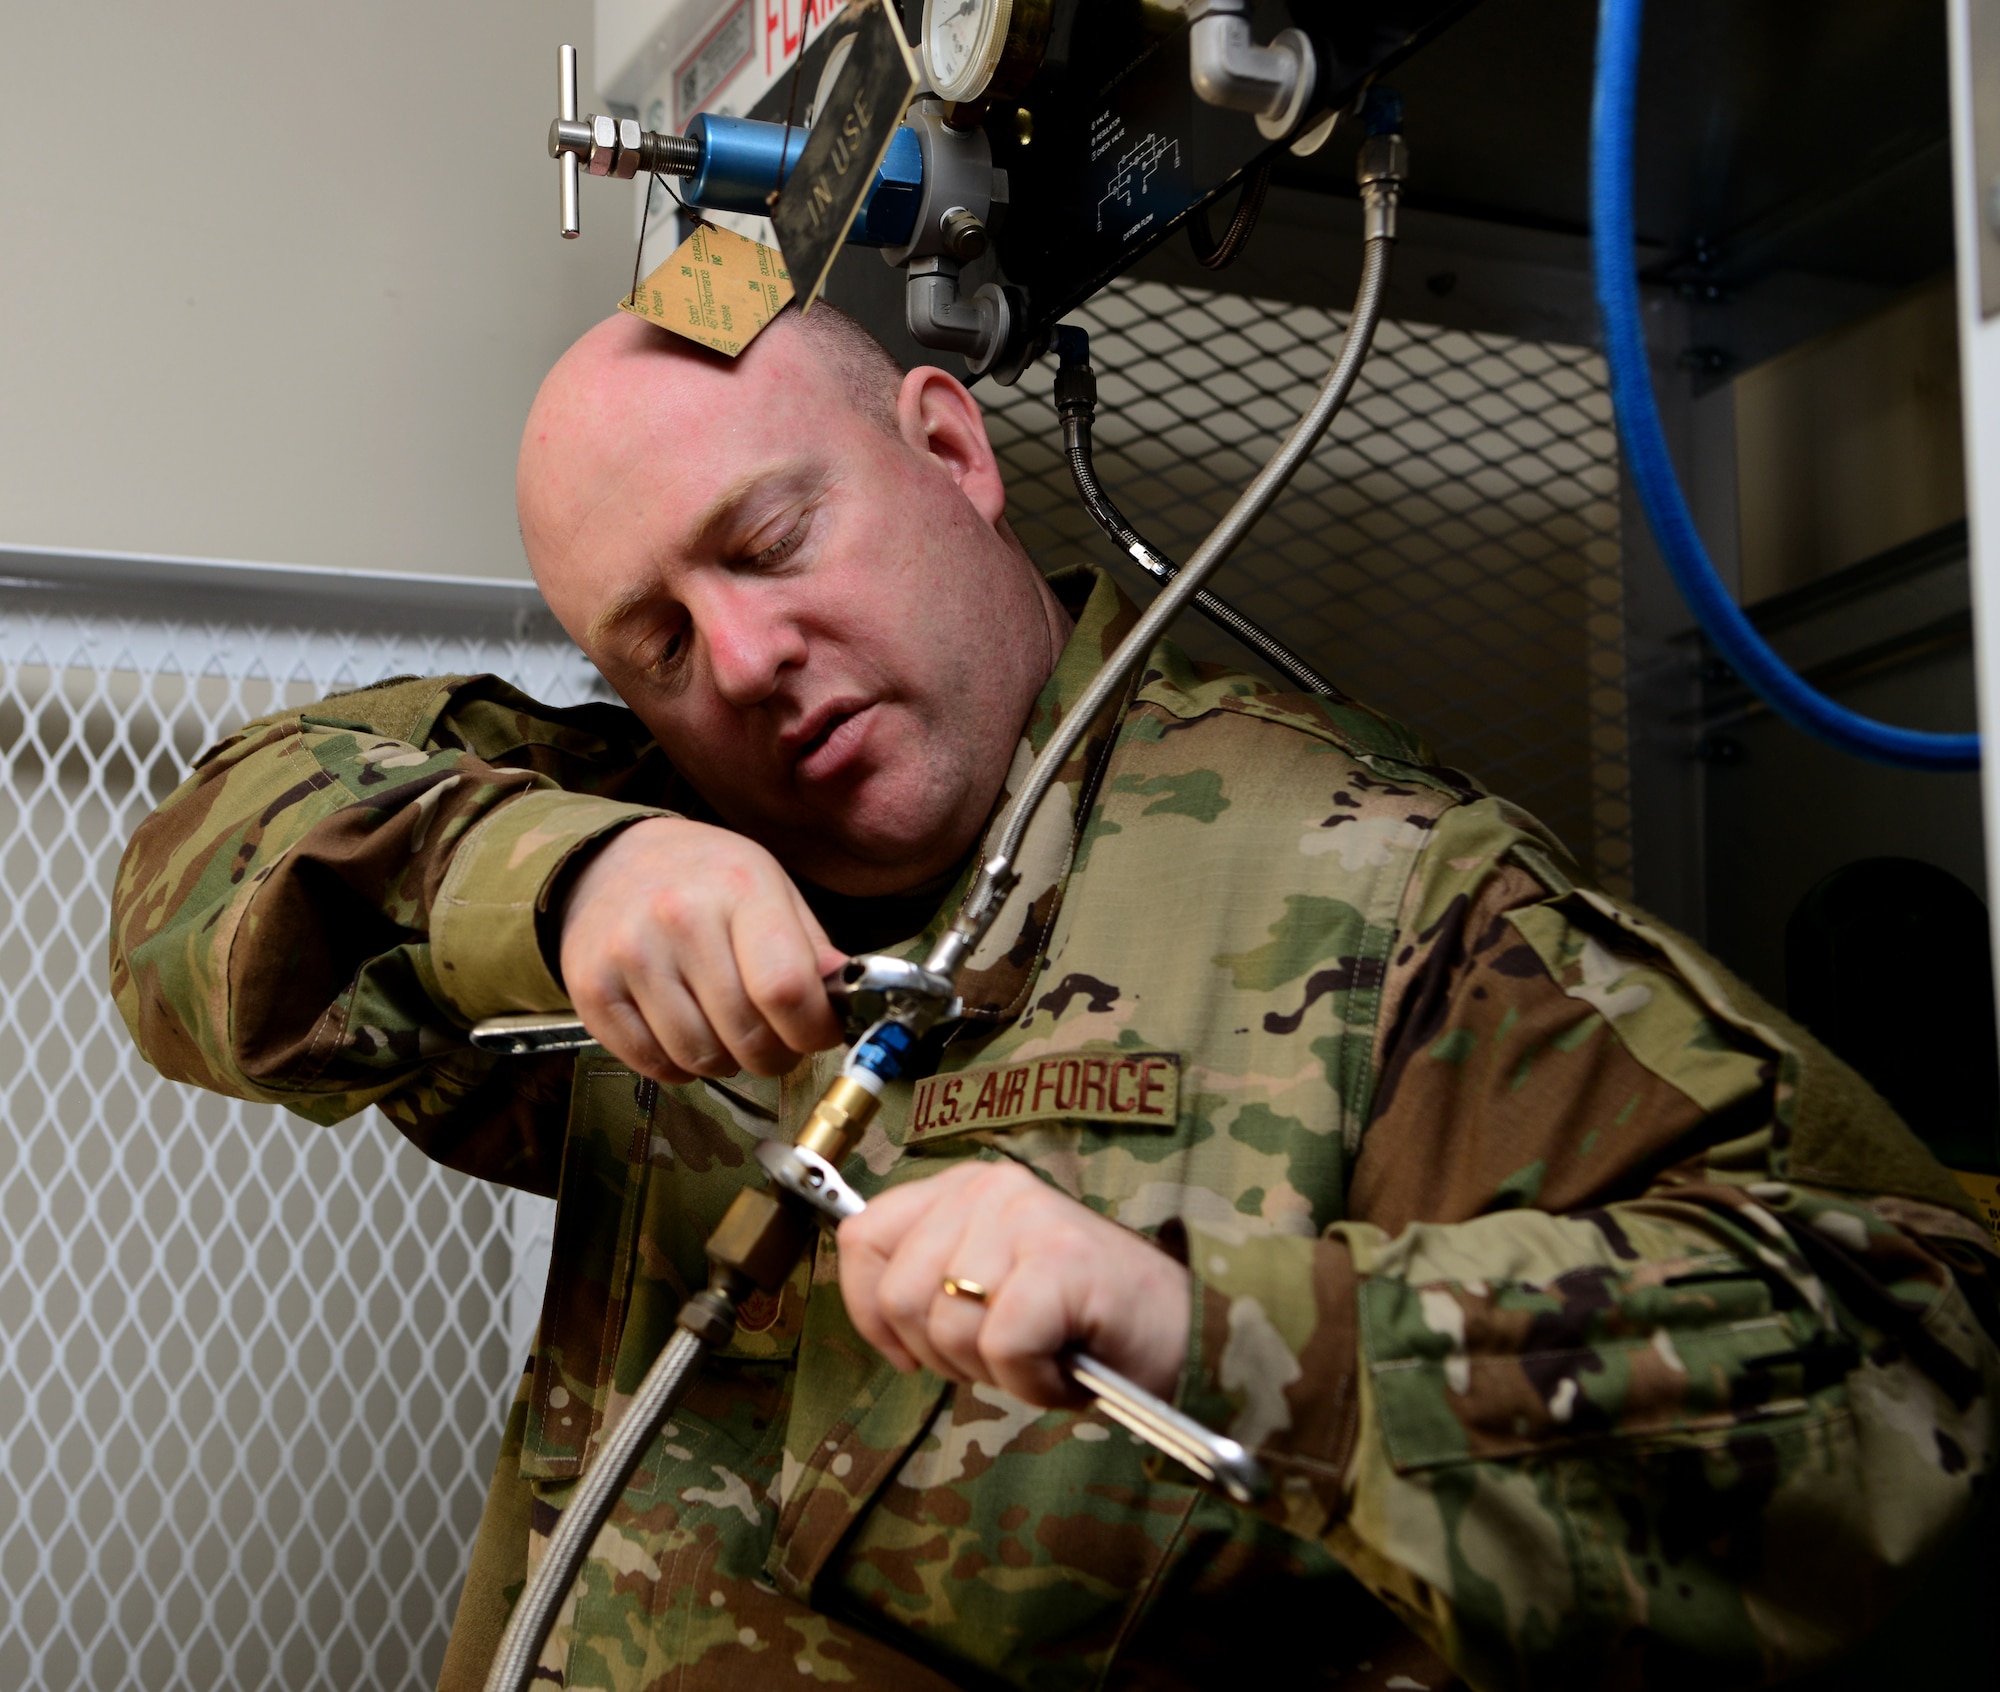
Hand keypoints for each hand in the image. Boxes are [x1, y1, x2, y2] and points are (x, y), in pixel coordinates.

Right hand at [558, 817, 845, 1082]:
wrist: (610, 860)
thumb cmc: (707, 878)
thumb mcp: (772, 887)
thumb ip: (812, 947)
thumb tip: (848, 1001)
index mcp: (739, 888)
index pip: (785, 988)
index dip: (813, 1029)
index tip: (819, 1033)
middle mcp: (679, 919)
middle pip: (745, 1033)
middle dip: (775, 1054)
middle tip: (777, 1042)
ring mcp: (629, 956)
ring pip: (699, 1057)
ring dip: (727, 1062)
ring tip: (729, 1034)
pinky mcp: (590, 990)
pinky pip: (652, 1064)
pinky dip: (680, 1067)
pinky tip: (687, 1035)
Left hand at [836, 1159, 1190, 1406]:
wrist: (1184, 1333)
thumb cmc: (1082, 1322)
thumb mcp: (990, 1283)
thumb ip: (930, 1276)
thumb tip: (868, 1306)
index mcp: (964, 1186)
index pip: (863, 1237)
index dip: (870, 1311)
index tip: (911, 1350)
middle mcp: (991, 1188)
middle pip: (899, 1296)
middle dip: (942, 1355)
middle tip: (1002, 1356)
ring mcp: (1027, 1218)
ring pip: (947, 1326)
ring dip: (993, 1371)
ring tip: (1041, 1356)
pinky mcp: (1060, 1260)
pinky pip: (1003, 1347)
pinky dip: (1033, 1382)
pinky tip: (1065, 1368)